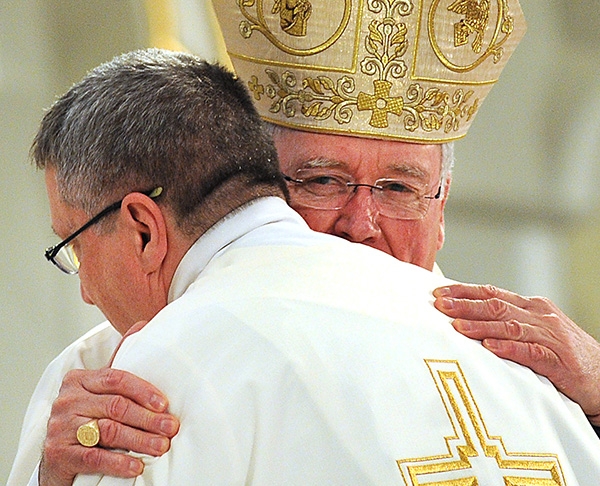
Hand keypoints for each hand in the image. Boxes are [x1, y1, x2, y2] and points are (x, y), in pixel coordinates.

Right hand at [39, 323, 179, 485]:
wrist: (57, 458)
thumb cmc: (87, 418)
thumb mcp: (100, 390)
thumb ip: (119, 361)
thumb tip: (143, 324)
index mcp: (78, 380)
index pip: (116, 378)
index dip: (143, 390)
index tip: (165, 403)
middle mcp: (67, 401)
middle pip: (116, 406)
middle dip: (148, 418)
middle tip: (171, 427)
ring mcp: (60, 427)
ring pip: (108, 431)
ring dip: (140, 440)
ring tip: (161, 446)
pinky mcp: (58, 453)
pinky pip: (94, 456)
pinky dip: (119, 462)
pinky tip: (137, 466)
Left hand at [433, 283, 599, 424]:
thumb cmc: (563, 356)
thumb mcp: (534, 332)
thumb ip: (506, 323)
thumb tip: (465, 318)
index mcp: (532, 306)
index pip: (493, 293)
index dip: (465, 292)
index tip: (439, 293)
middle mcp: (540, 317)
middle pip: (497, 306)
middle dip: (465, 305)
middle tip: (439, 306)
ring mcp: (550, 338)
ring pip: (510, 326)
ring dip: (481, 325)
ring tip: (457, 327)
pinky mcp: (559, 361)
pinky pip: (531, 352)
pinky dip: (509, 349)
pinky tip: (489, 347)